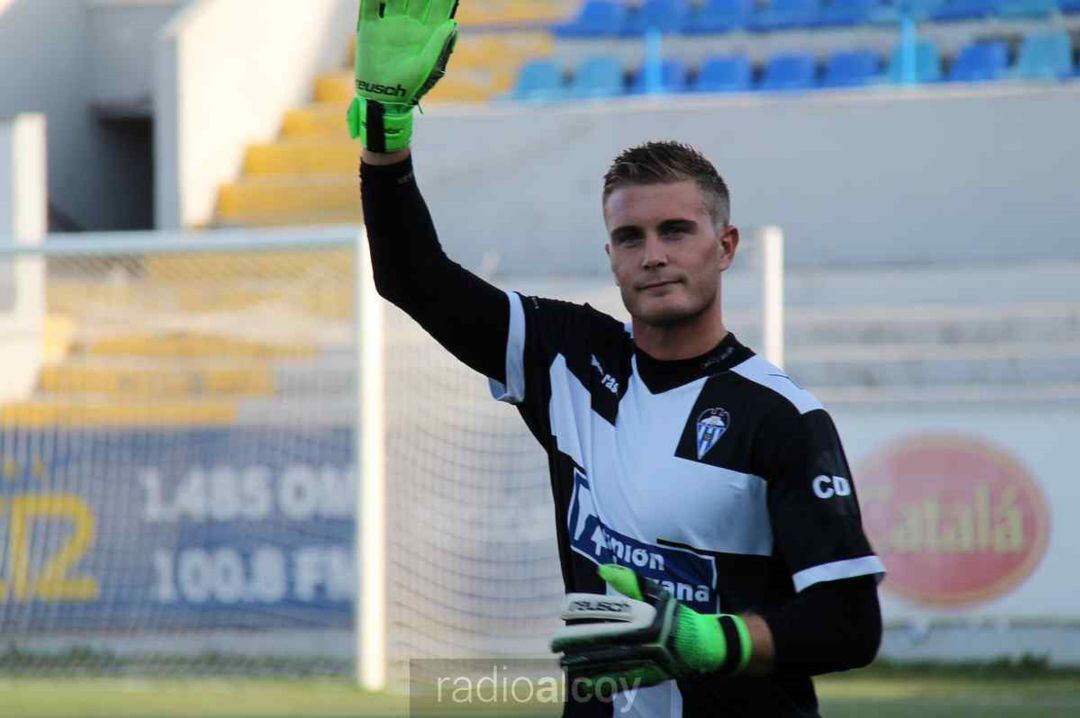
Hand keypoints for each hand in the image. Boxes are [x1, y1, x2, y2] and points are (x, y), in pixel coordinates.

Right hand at [348, 0, 458, 150]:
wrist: (384, 99)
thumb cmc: (411, 85)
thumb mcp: (428, 65)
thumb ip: (439, 43)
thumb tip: (453, 23)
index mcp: (427, 31)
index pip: (438, 5)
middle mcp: (409, 23)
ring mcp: (390, 24)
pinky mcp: (370, 28)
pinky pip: (370, 6)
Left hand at [550, 565, 751, 695]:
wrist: (703, 645)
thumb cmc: (675, 615)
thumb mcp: (656, 593)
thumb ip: (629, 581)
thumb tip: (602, 569)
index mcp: (644, 617)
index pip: (607, 613)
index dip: (584, 612)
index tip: (563, 611)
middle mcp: (644, 640)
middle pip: (603, 641)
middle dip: (576, 643)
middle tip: (554, 643)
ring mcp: (646, 660)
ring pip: (608, 663)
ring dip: (583, 664)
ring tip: (563, 663)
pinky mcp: (649, 677)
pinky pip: (621, 681)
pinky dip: (601, 682)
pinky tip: (584, 683)